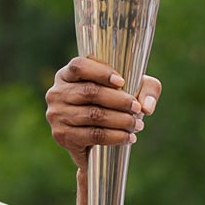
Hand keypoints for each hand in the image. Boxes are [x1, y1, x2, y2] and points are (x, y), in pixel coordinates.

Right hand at [44, 57, 160, 169]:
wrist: (95, 134)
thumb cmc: (114, 102)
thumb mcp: (133, 87)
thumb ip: (147, 89)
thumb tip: (147, 106)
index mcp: (67, 75)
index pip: (79, 66)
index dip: (100, 72)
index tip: (122, 81)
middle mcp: (57, 93)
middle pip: (89, 92)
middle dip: (119, 101)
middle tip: (137, 109)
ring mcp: (57, 115)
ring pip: (92, 115)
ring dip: (120, 120)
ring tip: (137, 125)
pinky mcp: (62, 136)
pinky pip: (91, 135)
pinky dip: (114, 137)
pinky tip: (128, 138)